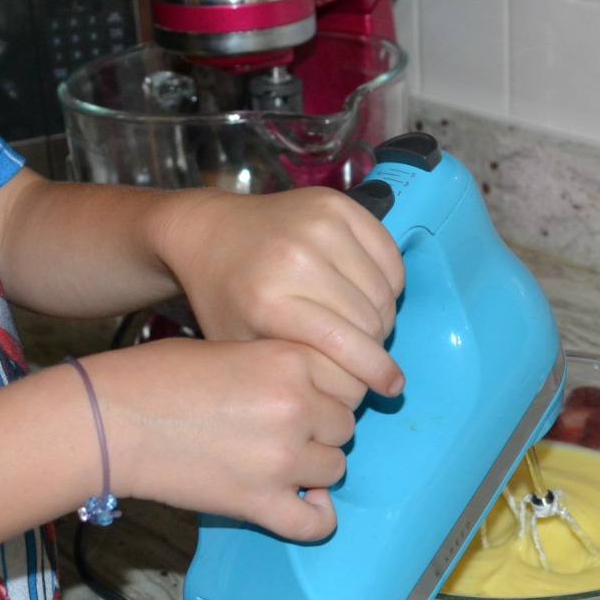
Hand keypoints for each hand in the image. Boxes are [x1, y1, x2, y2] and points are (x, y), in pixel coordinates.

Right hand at [83, 339, 358, 541]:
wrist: (109, 419)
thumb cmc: (156, 377)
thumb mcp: (229, 346)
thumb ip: (278, 366)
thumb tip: (312, 390)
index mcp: (291, 358)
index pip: (346, 380)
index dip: (325, 391)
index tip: (306, 399)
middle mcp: (297, 405)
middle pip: (344, 425)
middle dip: (319, 429)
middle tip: (283, 430)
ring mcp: (282, 458)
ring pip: (336, 468)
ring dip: (313, 468)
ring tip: (278, 462)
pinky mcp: (260, 503)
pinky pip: (317, 523)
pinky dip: (317, 517)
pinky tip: (302, 502)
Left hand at [155, 187, 405, 400]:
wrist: (210, 233)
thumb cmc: (225, 297)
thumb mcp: (243, 347)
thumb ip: (294, 372)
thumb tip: (354, 396)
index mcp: (268, 300)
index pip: (345, 344)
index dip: (375, 372)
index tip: (390, 387)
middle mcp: (296, 258)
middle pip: (371, 319)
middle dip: (377, 346)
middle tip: (368, 356)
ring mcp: (319, 225)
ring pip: (385, 290)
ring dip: (384, 316)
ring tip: (365, 327)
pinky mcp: (338, 204)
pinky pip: (389, 257)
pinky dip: (388, 282)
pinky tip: (367, 295)